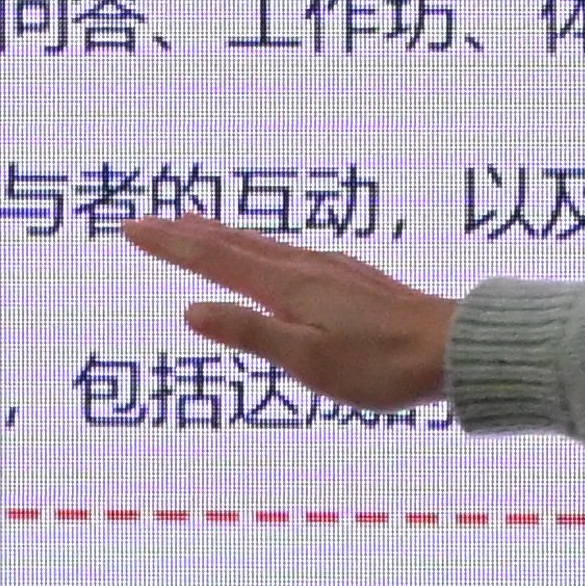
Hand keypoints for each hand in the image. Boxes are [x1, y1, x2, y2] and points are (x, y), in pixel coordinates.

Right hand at [121, 214, 458, 409]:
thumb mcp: (307, 361)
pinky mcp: (350, 279)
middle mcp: (305, 268)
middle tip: (149, 221)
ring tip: (195, 226)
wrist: (453, 348)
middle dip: (187, 233)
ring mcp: (330, 269)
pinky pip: (287, 254)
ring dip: (222, 235)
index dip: (170, 245)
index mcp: (287, 287)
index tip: (131, 229)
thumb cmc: (381, 364)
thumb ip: (250, 333)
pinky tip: (266, 257)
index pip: (213, 260)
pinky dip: (257, 249)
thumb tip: (192, 311)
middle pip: (234, 244)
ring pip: (262, 245)